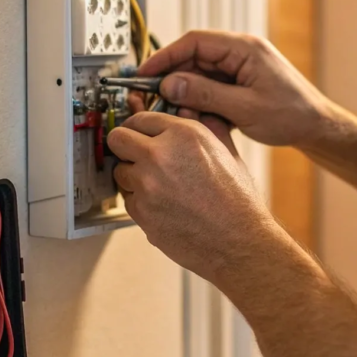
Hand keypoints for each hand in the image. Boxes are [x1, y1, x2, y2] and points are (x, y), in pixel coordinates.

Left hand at [107, 112, 287, 280]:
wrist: (238, 241)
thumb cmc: (237, 202)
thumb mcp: (228, 154)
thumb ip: (206, 129)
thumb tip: (191, 114)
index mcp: (184, 134)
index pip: (140, 118)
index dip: (139, 128)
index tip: (138, 135)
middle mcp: (160, 154)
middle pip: (118, 138)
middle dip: (125, 146)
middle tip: (135, 155)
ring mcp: (147, 184)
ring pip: (120, 171)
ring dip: (134, 177)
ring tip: (162, 188)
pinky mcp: (141, 211)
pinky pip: (128, 199)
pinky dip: (141, 202)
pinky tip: (165, 207)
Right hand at [130, 30, 335, 147]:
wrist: (317, 128)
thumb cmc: (293, 115)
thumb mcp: (245, 108)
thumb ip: (206, 94)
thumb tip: (170, 84)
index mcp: (244, 49)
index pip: (194, 42)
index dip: (165, 56)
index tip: (145, 74)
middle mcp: (240, 54)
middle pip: (193, 58)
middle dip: (173, 79)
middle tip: (155, 100)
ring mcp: (240, 69)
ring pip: (199, 76)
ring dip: (186, 95)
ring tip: (180, 115)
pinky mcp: (240, 84)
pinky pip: (211, 88)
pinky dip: (200, 102)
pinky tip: (197, 119)